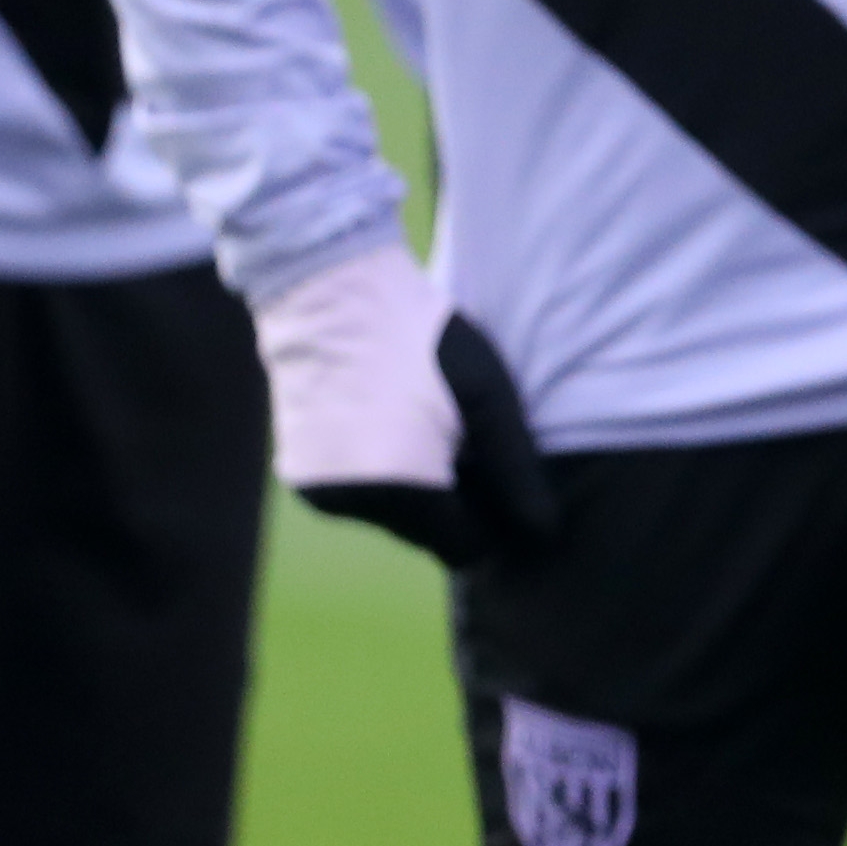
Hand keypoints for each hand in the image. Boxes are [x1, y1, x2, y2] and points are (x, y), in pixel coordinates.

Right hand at [257, 244, 560, 568]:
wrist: (329, 297)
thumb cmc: (420, 338)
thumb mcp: (485, 395)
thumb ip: (516, 469)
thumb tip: (544, 534)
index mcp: (405, 489)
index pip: (466, 548)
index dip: (494, 522)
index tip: (501, 478)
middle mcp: (357, 505)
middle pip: (428, 535)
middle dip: (456, 503)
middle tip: (467, 442)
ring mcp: (323, 495)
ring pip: (393, 518)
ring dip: (417, 490)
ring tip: (430, 425)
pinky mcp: (302, 479)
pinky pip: (358, 499)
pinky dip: (381, 477)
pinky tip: (394, 426)